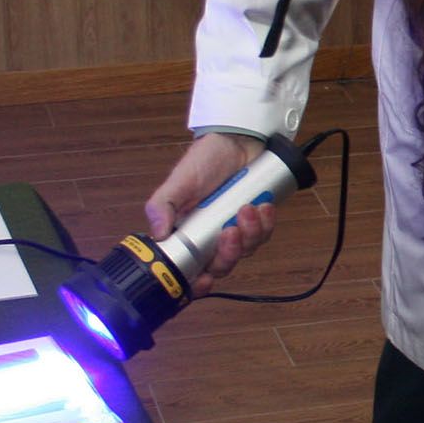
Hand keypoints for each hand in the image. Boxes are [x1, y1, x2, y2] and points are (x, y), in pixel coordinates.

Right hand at [143, 133, 281, 283]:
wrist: (237, 140)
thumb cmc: (204, 159)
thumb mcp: (179, 181)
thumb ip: (163, 205)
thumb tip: (157, 233)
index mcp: (187, 234)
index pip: (190, 270)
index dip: (196, 283)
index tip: (204, 281)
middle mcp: (210, 237)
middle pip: (222, 265)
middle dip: (228, 254)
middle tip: (230, 232)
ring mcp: (235, 230)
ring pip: (245, 251)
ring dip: (249, 234)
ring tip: (247, 208)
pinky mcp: (255, 221)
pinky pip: (264, 234)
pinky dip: (265, 224)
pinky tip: (263, 207)